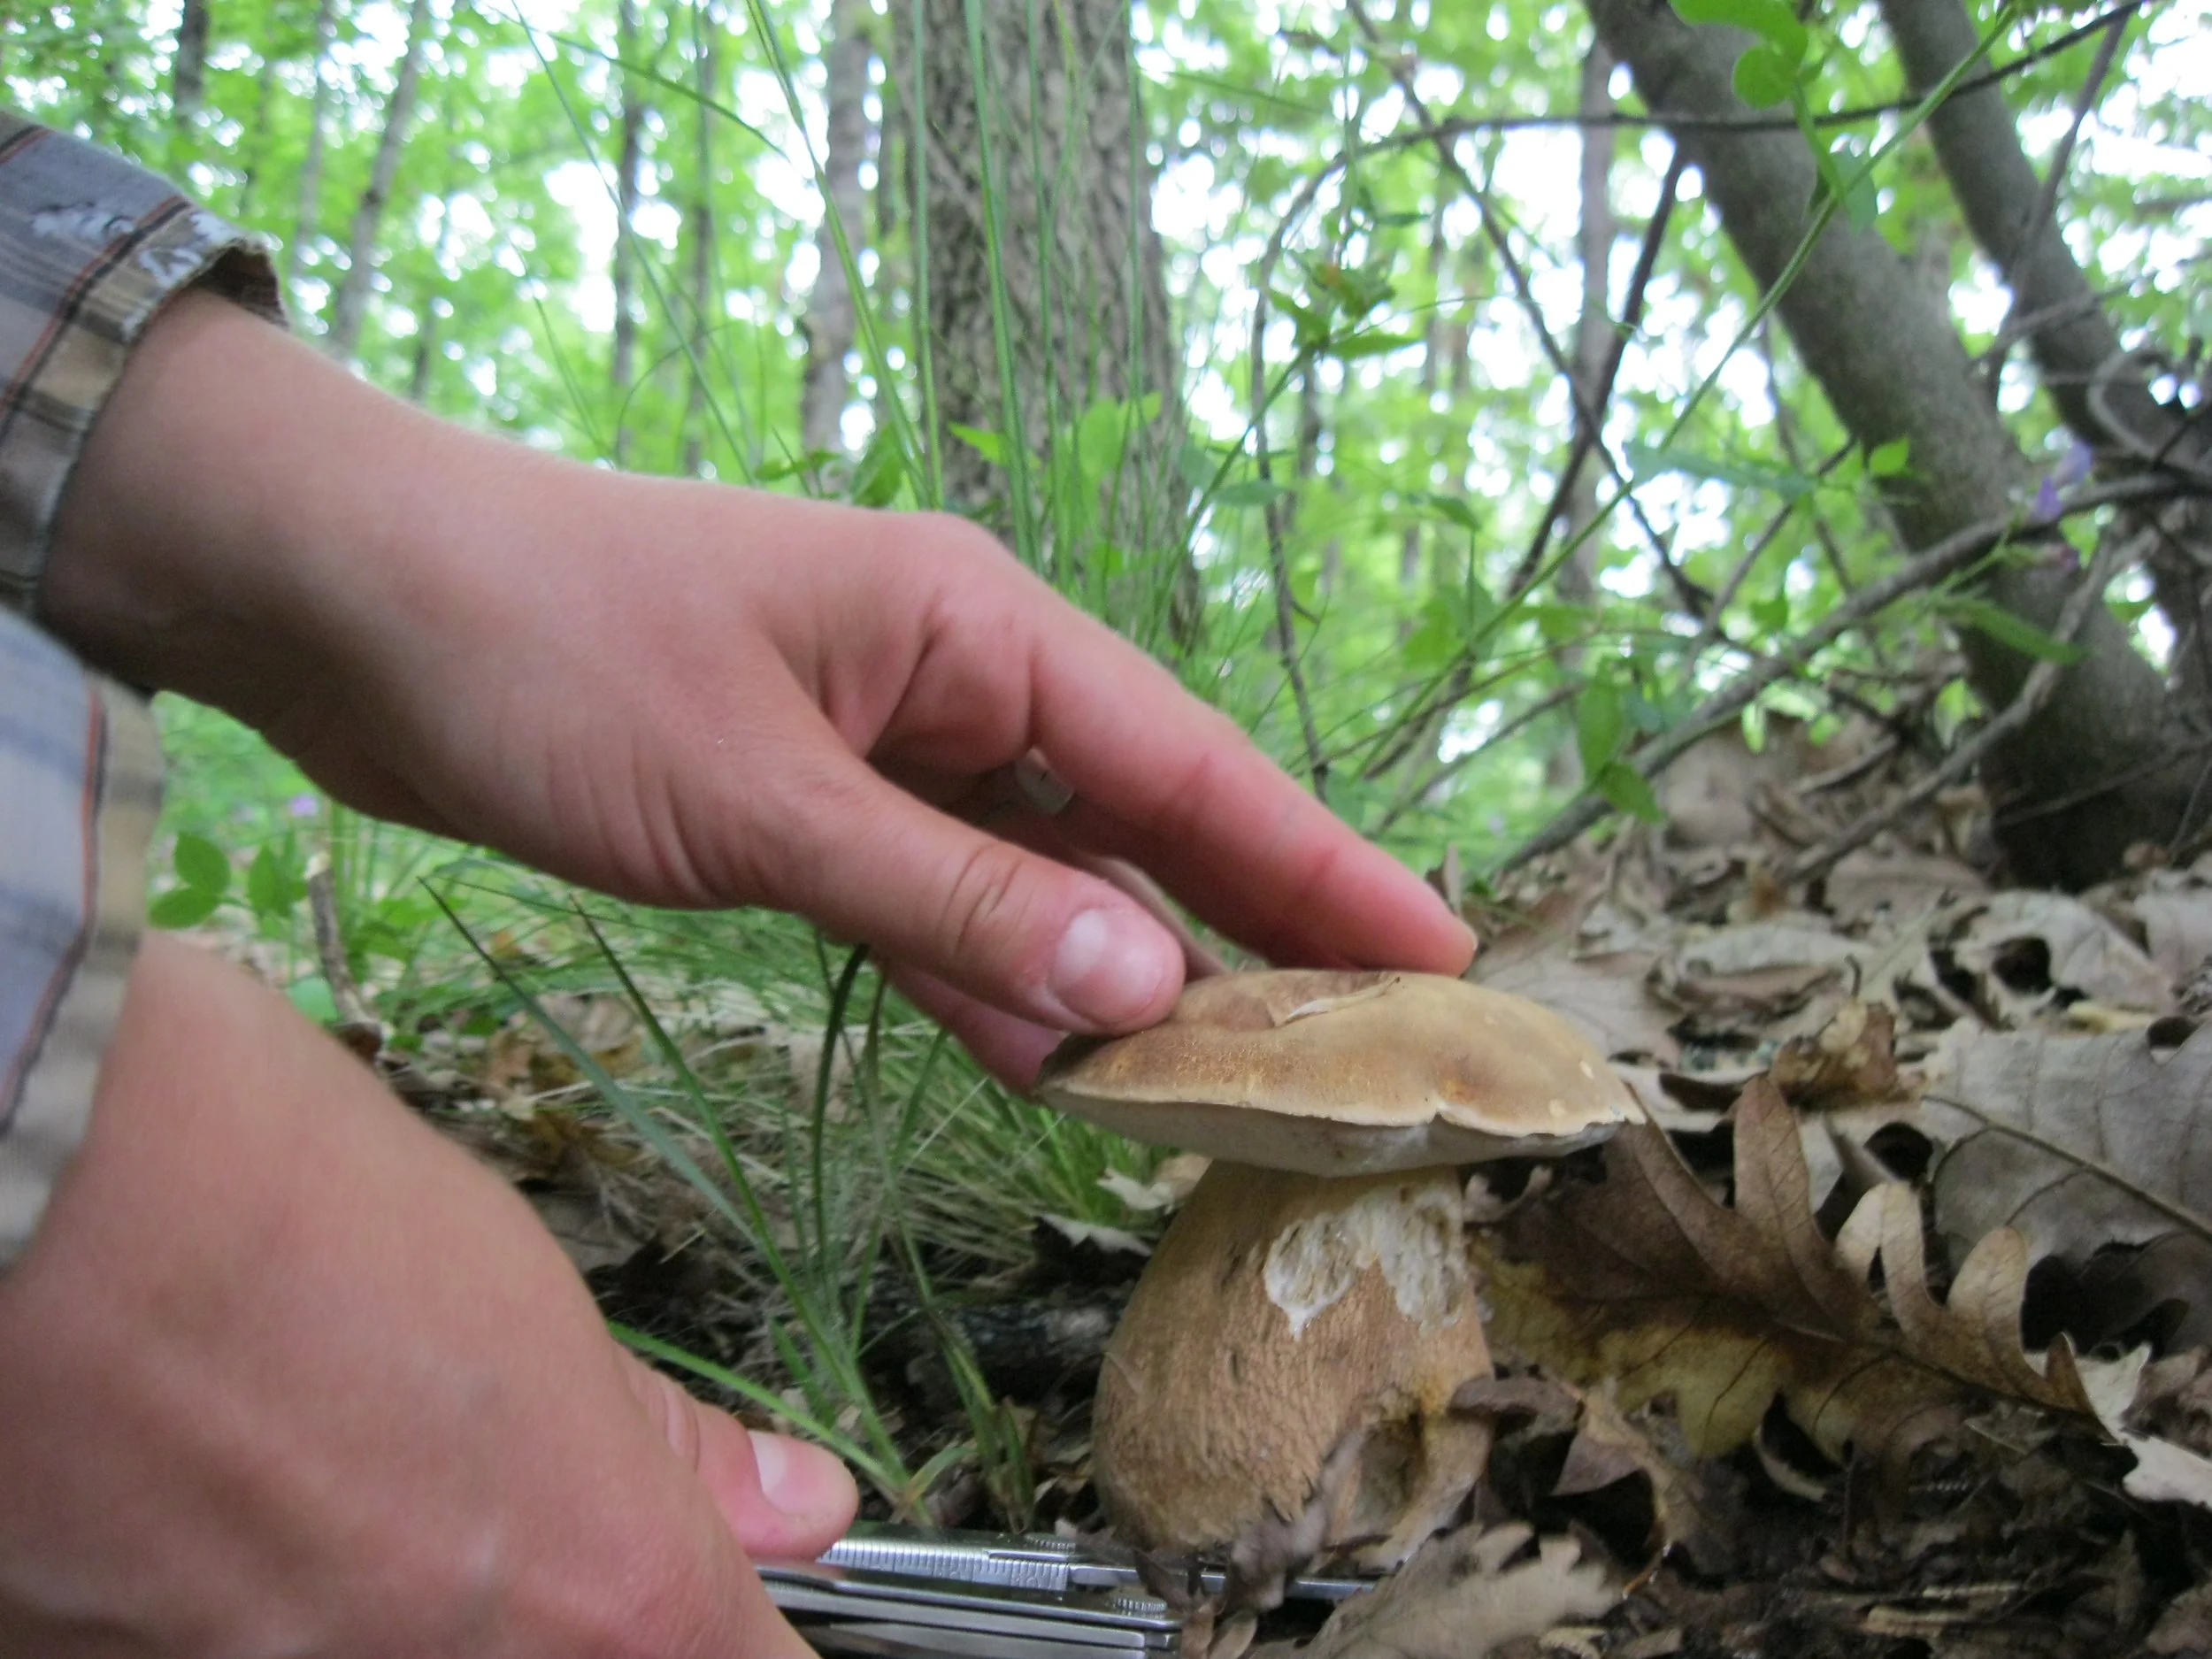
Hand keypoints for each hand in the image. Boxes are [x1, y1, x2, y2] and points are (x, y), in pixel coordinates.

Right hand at [0, 933, 857, 1655]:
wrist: (19, 1184)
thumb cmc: (289, 1202)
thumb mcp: (526, 1299)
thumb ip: (668, 1447)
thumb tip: (803, 1508)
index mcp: (601, 1600)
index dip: (737, 1627)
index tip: (718, 1590)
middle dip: (540, 1608)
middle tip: (461, 1493)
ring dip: (379, 1606)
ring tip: (313, 1467)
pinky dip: (245, 1611)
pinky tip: (208, 1495)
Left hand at [47, 295, 1473, 1081]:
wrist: (347, 604)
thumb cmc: (547, 652)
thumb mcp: (759, 797)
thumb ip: (955, 899)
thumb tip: (1146, 993)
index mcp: (978, 629)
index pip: (1189, 765)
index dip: (1320, 870)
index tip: (1435, 956)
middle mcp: (956, 683)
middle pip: (1141, 827)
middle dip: (1251, 937)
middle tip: (1370, 1051)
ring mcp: (886, 750)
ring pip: (1043, 883)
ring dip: (1119, 986)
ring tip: (1238, 1092)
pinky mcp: (811, 808)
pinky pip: (940, 909)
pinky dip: (994, 986)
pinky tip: (1061, 1071)